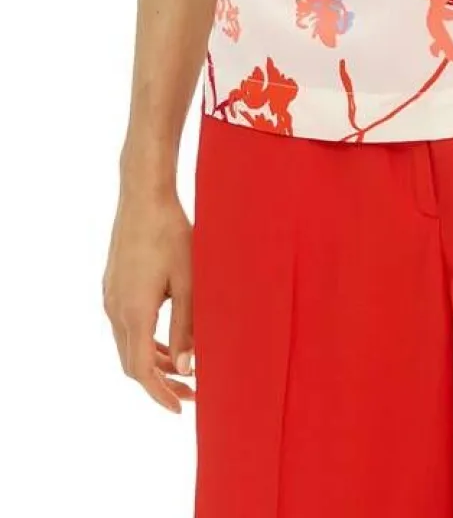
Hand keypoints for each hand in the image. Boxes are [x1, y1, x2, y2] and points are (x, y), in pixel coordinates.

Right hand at [102, 185, 194, 412]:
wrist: (144, 195)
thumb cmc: (172, 234)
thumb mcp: (188, 281)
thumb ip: (187, 326)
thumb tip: (187, 369)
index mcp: (134, 312)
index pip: (141, 370)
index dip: (160, 394)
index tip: (181, 408)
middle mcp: (115, 309)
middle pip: (132, 362)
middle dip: (159, 383)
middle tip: (190, 394)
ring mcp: (110, 296)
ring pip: (127, 345)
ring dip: (153, 361)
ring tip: (184, 371)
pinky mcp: (113, 284)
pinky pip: (125, 326)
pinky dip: (145, 341)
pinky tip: (168, 339)